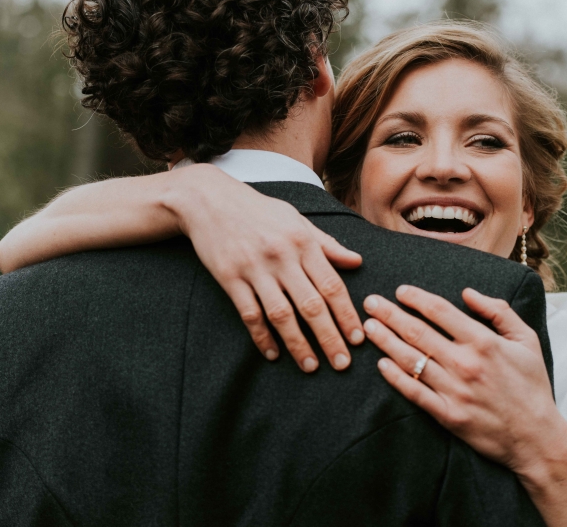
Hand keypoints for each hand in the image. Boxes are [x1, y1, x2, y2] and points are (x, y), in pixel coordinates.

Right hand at [174, 165, 363, 371]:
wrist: (208, 200)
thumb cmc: (259, 210)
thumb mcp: (296, 220)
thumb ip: (326, 244)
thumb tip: (357, 261)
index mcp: (302, 242)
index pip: (332, 285)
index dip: (347, 315)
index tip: (358, 338)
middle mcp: (282, 256)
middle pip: (311, 305)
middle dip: (329, 338)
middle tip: (342, 363)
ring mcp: (254, 268)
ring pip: (282, 315)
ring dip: (298, 344)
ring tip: (311, 366)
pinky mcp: (229, 278)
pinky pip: (249, 314)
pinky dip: (262, 337)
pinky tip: (273, 354)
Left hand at [361, 285, 560, 470]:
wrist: (537, 437)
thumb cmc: (532, 386)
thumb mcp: (527, 340)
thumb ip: (499, 312)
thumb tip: (467, 293)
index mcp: (483, 342)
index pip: (439, 311)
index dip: (416, 298)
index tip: (400, 291)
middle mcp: (465, 364)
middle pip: (417, 332)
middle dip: (390, 314)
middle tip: (370, 302)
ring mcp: (454, 390)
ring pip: (410, 359)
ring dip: (385, 341)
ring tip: (368, 327)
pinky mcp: (447, 415)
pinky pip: (414, 392)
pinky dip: (395, 377)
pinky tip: (381, 364)